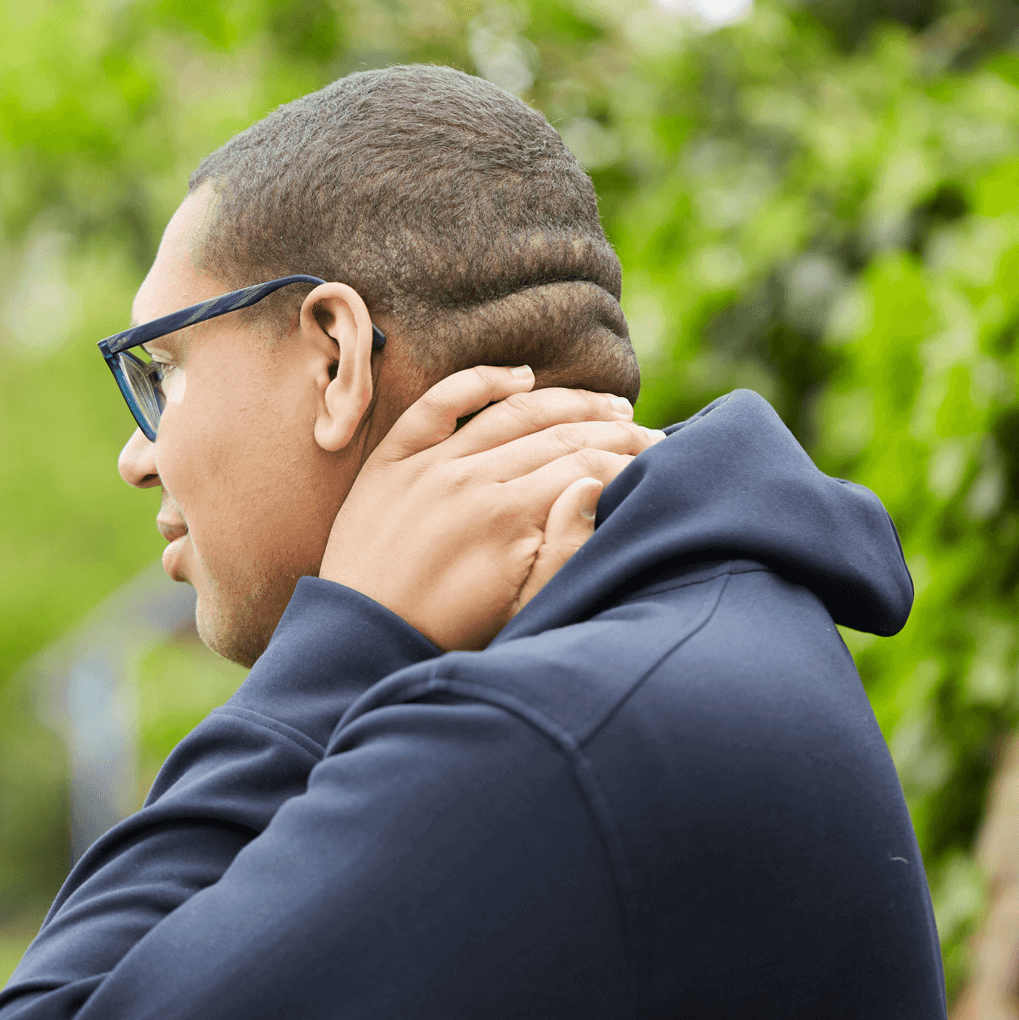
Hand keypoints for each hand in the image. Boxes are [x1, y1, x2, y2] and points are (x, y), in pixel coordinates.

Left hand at [319, 365, 662, 651]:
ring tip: (609, 408)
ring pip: (513, 411)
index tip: (659, 465)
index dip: (630, 463)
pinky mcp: (391, 460)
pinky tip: (521, 377)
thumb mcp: (522, 612)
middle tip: (649, 436)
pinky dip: (482, 380)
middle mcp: (469, 478)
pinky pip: (440, 401)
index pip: (587, 467)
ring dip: (568, 402)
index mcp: (507, 517)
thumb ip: (565, 550)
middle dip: (614, 433)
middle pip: (559, 435)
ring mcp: (428, 463)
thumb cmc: (450, 636)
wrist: (359, 642)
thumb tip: (591, 484)